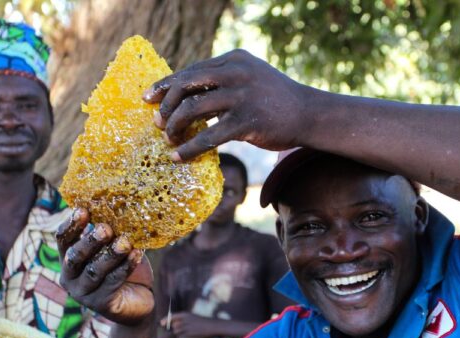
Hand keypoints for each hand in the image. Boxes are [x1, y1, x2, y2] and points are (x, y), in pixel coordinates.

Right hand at [56, 208, 154, 325]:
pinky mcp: (101, 304)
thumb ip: (110, 231)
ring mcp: (83, 293)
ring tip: (125, 242)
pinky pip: (113, 282)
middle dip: (90, 241)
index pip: (63, 239)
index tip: (83, 210)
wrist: (139, 299)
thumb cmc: (123, 266)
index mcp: (68, 258)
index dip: (72, 225)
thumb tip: (116, 203)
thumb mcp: (114, 246)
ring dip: (110, 255)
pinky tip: (137, 254)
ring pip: (94, 271)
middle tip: (106, 229)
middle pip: (75, 256)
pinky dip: (126, 266)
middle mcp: (70, 276)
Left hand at [143, 49, 309, 160]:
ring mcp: (242, 96)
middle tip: (158, 122)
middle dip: (167, 105)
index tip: (149, 98)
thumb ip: (224, 81)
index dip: (167, 84)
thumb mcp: (251, 79)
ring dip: (176, 126)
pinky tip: (179, 156)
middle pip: (187, 85)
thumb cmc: (277, 101)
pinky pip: (209, 136)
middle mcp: (236, 73)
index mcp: (235, 60)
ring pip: (193, 109)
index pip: (192, 70)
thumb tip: (188, 95)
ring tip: (169, 139)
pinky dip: (189, 148)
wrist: (310, 114)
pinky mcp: (248, 121)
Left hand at [166, 312, 219, 337]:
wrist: (212, 325)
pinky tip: (187, 336)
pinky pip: (181, 336)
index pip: (172, 316)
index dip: (165, 320)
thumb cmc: (201, 321)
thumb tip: (172, 325)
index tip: (161, 323)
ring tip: (185, 332)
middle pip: (173, 325)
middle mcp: (185, 320)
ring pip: (176, 331)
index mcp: (185, 314)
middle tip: (177, 330)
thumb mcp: (192, 317)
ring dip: (178, 333)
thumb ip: (182, 320)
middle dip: (174, 328)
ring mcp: (187, 326)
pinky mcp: (190, 333)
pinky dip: (181, 337)